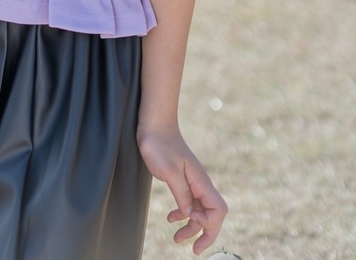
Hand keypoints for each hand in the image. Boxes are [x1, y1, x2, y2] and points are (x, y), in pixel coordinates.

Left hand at [137, 125, 226, 253]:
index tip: (190, 220)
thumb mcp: (169, 171)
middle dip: (206, 235)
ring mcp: (192, 182)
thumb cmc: (160, 144)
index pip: (218, 210)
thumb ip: (181, 193)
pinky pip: (189, 203)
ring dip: (191, 228)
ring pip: (199, 212)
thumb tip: (191, 215)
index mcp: (201, 181)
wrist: (154, 125)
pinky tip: (171, 218)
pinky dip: (183, 215)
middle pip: (212, 215)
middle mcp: (200, 184)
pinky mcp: (182, 180)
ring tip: (177, 239)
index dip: (209, 223)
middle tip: (195, 251)